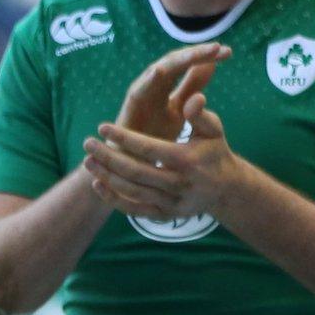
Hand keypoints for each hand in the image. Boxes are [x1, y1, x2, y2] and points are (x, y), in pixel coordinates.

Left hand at [85, 85, 249, 220]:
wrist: (226, 190)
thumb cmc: (214, 152)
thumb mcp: (213, 130)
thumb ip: (200, 114)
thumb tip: (191, 98)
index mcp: (187, 160)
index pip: (148, 148)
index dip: (123, 138)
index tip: (102, 127)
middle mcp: (178, 183)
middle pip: (134, 171)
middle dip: (108, 157)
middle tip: (87, 143)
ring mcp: (171, 202)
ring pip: (131, 190)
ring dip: (106, 176)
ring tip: (88, 160)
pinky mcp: (164, 215)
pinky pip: (134, 210)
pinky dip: (113, 199)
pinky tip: (97, 184)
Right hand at [112, 42, 228, 140]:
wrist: (133, 160)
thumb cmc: (154, 133)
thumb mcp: (181, 108)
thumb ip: (192, 86)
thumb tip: (211, 64)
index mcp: (167, 82)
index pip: (188, 62)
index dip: (206, 56)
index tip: (229, 53)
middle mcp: (153, 83)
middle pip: (175, 61)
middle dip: (196, 53)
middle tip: (217, 48)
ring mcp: (141, 92)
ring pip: (158, 69)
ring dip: (176, 61)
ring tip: (196, 54)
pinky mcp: (130, 107)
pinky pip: (138, 90)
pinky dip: (148, 80)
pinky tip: (160, 71)